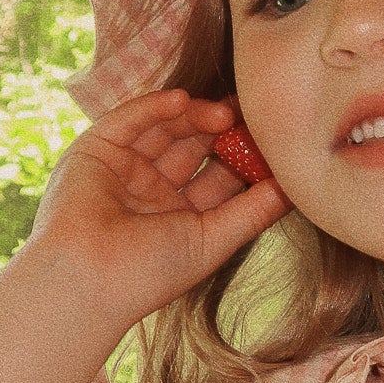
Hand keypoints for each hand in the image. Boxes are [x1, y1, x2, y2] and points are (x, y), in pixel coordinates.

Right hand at [25, 88, 293, 329]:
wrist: (87, 281)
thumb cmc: (150, 272)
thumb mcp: (214, 241)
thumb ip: (254, 211)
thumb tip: (296, 186)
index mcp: (179, 216)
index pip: (218, 176)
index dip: (245, 158)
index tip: (272, 143)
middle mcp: (152, 190)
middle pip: (194, 146)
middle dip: (223, 130)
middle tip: (252, 113)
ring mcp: (124, 168)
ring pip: (165, 128)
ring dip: (194, 115)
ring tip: (225, 112)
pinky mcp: (96, 150)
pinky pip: (129, 120)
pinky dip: (155, 107)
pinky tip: (184, 101)